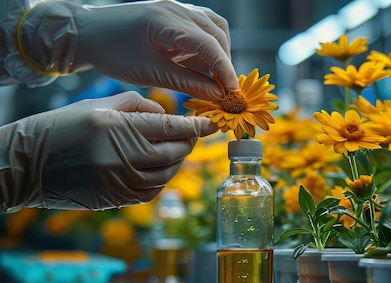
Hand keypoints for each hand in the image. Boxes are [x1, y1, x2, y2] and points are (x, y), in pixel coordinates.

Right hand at [0, 91, 217, 211]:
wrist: (26, 164)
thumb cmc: (61, 127)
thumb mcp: (97, 105)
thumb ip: (137, 105)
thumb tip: (168, 115)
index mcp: (118, 128)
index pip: (171, 128)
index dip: (196, 126)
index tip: (211, 123)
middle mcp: (123, 157)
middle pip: (175, 151)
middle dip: (188, 142)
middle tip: (191, 134)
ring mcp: (120, 182)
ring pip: (168, 174)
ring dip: (177, 161)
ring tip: (175, 150)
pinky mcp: (116, 199)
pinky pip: (152, 191)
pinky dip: (163, 179)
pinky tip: (159, 168)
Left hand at [17, 0, 238, 98]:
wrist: (87, 32)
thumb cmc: (113, 53)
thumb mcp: (151, 73)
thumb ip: (188, 83)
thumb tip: (218, 96)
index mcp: (167, 22)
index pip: (209, 45)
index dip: (225, 71)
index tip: (233, 93)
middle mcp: (176, 9)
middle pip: (217, 34)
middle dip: (225, 63)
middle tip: (226, 90)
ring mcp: (177, 7)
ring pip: (215, 28)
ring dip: (220, 53)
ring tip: (216, 77)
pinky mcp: (175, 12)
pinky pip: (203, 26)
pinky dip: (209, 45)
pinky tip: (203, 63)